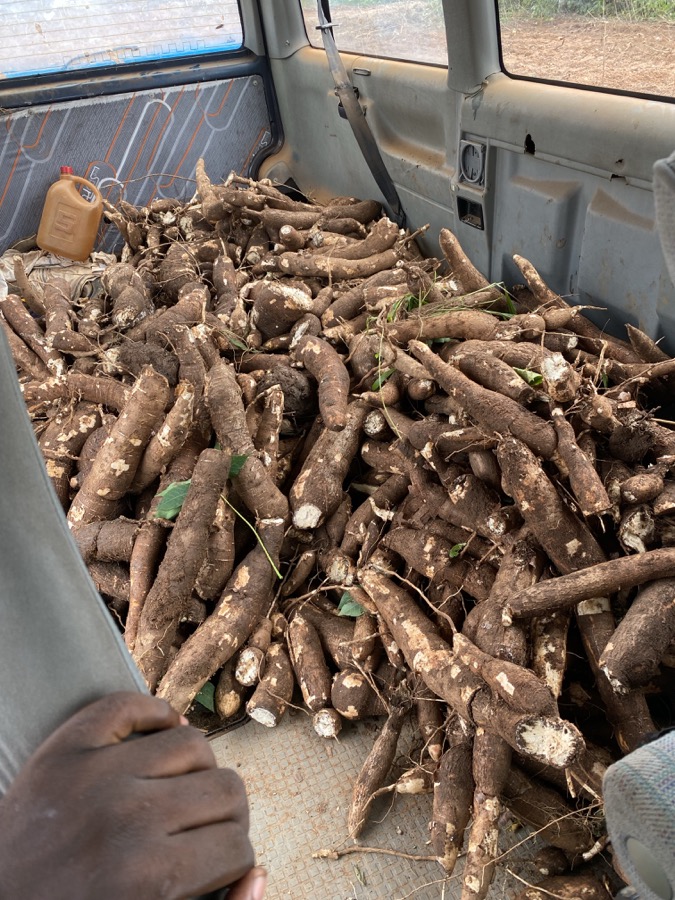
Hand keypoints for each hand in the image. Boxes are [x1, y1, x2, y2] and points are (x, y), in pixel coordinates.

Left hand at [0, 692, 260, 899]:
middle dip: (224, 816)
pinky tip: (158, 737)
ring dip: (195, 770)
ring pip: (193, 743)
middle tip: (202, 829)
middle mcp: (127, 817)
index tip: (215, 866)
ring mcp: (93, 773)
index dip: (233, 860)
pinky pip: (129, 704)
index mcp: (149, 877)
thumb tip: (260, 872)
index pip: (236, 847)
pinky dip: (154, 713)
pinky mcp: (64, 748)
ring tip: (177, 792)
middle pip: (227, 790)